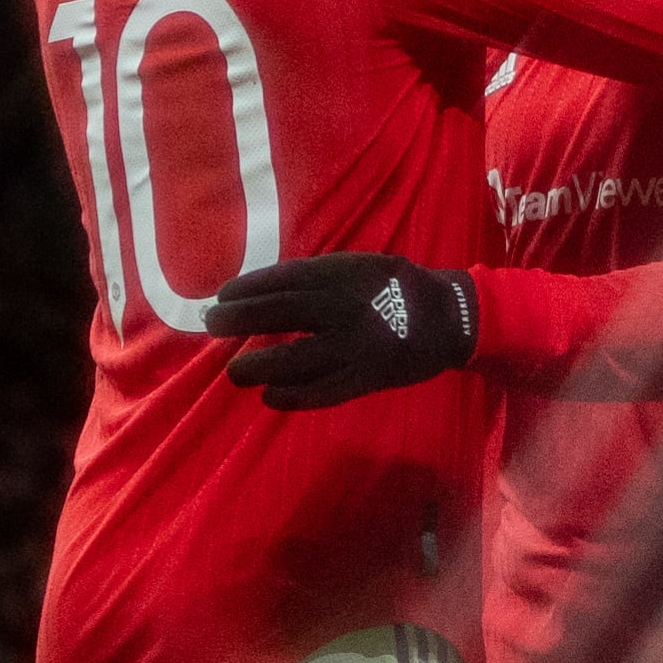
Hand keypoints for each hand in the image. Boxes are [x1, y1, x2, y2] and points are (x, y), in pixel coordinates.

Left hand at [205, 253, 477, 409]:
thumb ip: (320, 276)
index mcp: (346, 273)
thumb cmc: (396, 288)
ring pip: (299, 358)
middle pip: (284, 312)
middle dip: (242, 320)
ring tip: (234, 372)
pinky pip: (325, 391)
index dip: (249, 288)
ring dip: (260, 365)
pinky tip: (270, 396)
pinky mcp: (367, 378)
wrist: (450, 318)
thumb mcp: (361, 266)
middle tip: (212, 326)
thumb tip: (263, 291)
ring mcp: (357, 345)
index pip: (286, 279)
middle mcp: (347, 307)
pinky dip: (294, 396)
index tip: (222, 296)